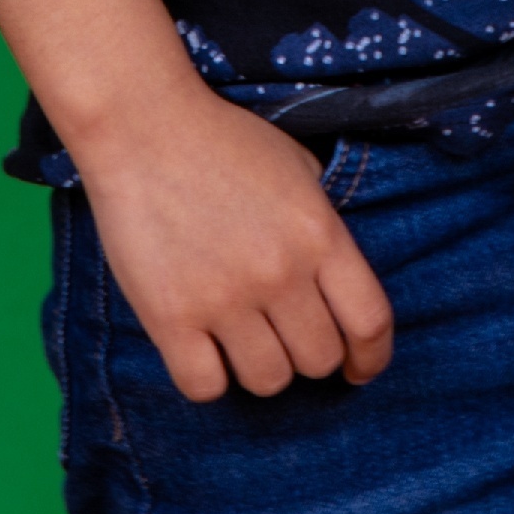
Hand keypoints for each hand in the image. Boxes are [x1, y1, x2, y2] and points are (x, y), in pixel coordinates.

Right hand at [73, 82, 396, 403]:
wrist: (142, 126)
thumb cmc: (222, 142)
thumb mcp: (299, 169)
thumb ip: (323, 229)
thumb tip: (334, 287)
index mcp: (320, 235)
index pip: (370, 323)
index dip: (371, 357)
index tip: (359, 368)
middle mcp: (280, 273)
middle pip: (319, 360)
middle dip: (307, 354)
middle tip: (283, 335)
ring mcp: (224, 298)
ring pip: (268, 381)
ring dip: (260, 367)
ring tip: (241, 338)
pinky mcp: (170, 316)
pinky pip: (206, 386)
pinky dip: (208, 376)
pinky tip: (202, 348)